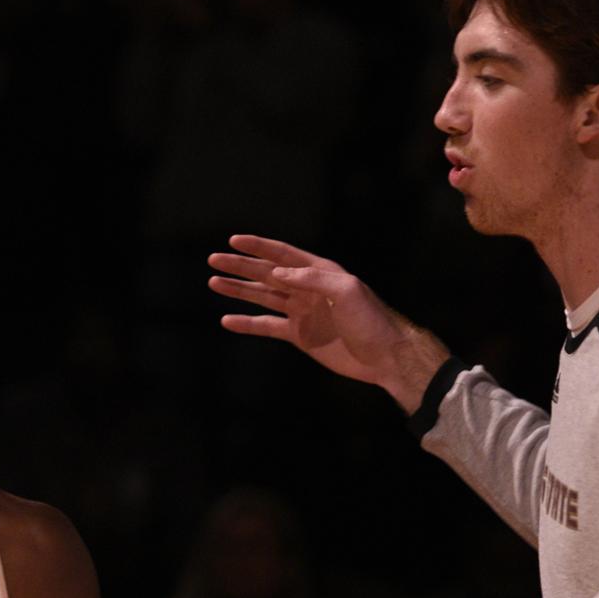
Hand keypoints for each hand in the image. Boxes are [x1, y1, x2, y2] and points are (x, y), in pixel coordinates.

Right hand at [206, 235, 447, 412]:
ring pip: (263, 297)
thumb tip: (277, 273)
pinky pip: (267, 326)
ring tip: (214, 283)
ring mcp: (302, 312)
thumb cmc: (372, 320)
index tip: (234, 241)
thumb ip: (313, 279)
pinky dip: (247, 324)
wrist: (385, 356)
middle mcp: (307, 289)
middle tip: (214, 260)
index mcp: (320, 272)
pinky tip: (228, 320)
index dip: (258, 247)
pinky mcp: (299, 336)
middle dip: (241, 266)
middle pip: (267, 273)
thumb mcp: (347, 292)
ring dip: (239, 290)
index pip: (283, 255)